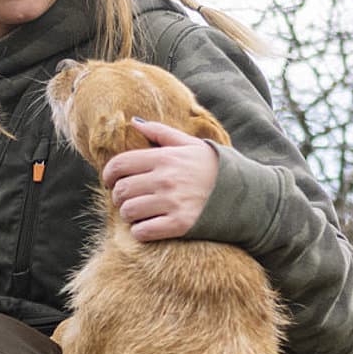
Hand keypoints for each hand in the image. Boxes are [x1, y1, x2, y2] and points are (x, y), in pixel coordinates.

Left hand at [99, 118, 218, 241]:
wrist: (244, 194)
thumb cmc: (212, 167)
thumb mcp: (189, 144)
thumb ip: (160, 132)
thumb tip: (134, 122)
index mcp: (165, 157)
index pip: (119, 165)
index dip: (108, 174)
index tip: (110, 180)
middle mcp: (166, 179)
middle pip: (121, 190)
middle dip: (118, 196)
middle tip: (126, 198)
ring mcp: (172, 203)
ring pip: (128, 212)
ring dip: (128, 214)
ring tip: (137, 212)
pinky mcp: (180, 225)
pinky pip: (143, 232)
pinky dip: (140, 231)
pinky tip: (147, 226)